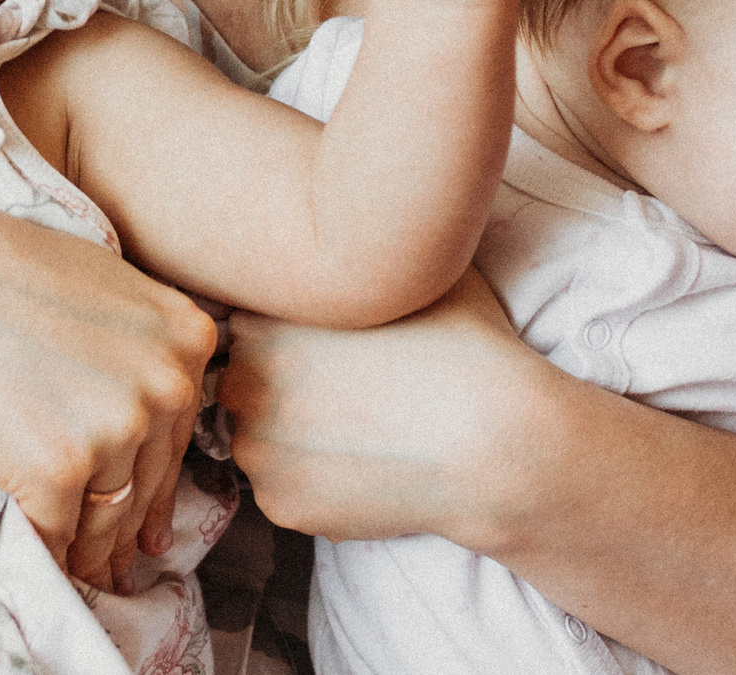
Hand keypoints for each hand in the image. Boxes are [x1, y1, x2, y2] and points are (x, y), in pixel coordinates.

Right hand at [0, 197, 216, 593]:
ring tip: (86, 574)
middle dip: (128, 527)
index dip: (157, 480)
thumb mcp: (101, 287)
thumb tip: (158, 407)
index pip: (177, 432)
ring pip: (108, 517)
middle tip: (122, 563)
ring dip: (93, 552)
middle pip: (149, 480)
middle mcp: (168, 383)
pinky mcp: (60, 469)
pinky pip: (59, 535)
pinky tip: (39, 568)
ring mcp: (117, 427)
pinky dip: (46, 556)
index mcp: (187, 336)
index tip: (151, 522)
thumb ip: (140, 343)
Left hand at [220, 270, 540, 544]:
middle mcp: (242, 378)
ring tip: (362, 431)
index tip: (330, 343)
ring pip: (261, 438)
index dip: (290, 332)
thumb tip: (366, 230)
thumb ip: (363, 259)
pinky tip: (366, 467)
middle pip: (246, 378)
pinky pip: (286, 488)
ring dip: (293, 436)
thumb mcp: (412, 271)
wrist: (492, 441)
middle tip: (346, 389)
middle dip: (282, 383)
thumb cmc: (463, 345)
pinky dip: (316, 482)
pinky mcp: (280, 506)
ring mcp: (256, 447)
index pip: (249, 320)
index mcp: (263, 314)